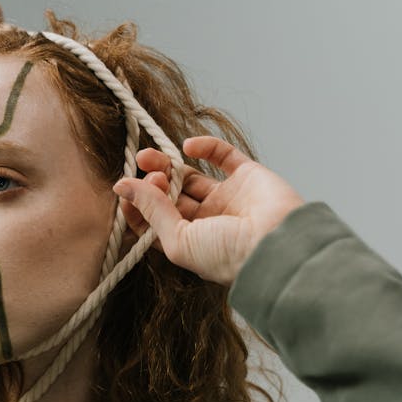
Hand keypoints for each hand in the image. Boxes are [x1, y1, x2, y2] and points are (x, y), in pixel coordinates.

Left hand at [114, 137, 304, 285]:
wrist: (277, 245)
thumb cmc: (228, 255)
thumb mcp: (180, 240)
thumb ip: (153, 212)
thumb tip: (123, 186)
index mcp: (190, 242)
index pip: (155, 221)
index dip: (138, 204)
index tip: (125, 190)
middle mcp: (207, 222)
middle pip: (170, 196)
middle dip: (153, 181)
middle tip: (145, 169)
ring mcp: (227, 198)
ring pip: (190, 175)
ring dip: (168, 163)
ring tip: (149, 156)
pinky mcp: (247, 177)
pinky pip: (223, 156)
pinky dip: (205, 147)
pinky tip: (187, 146)